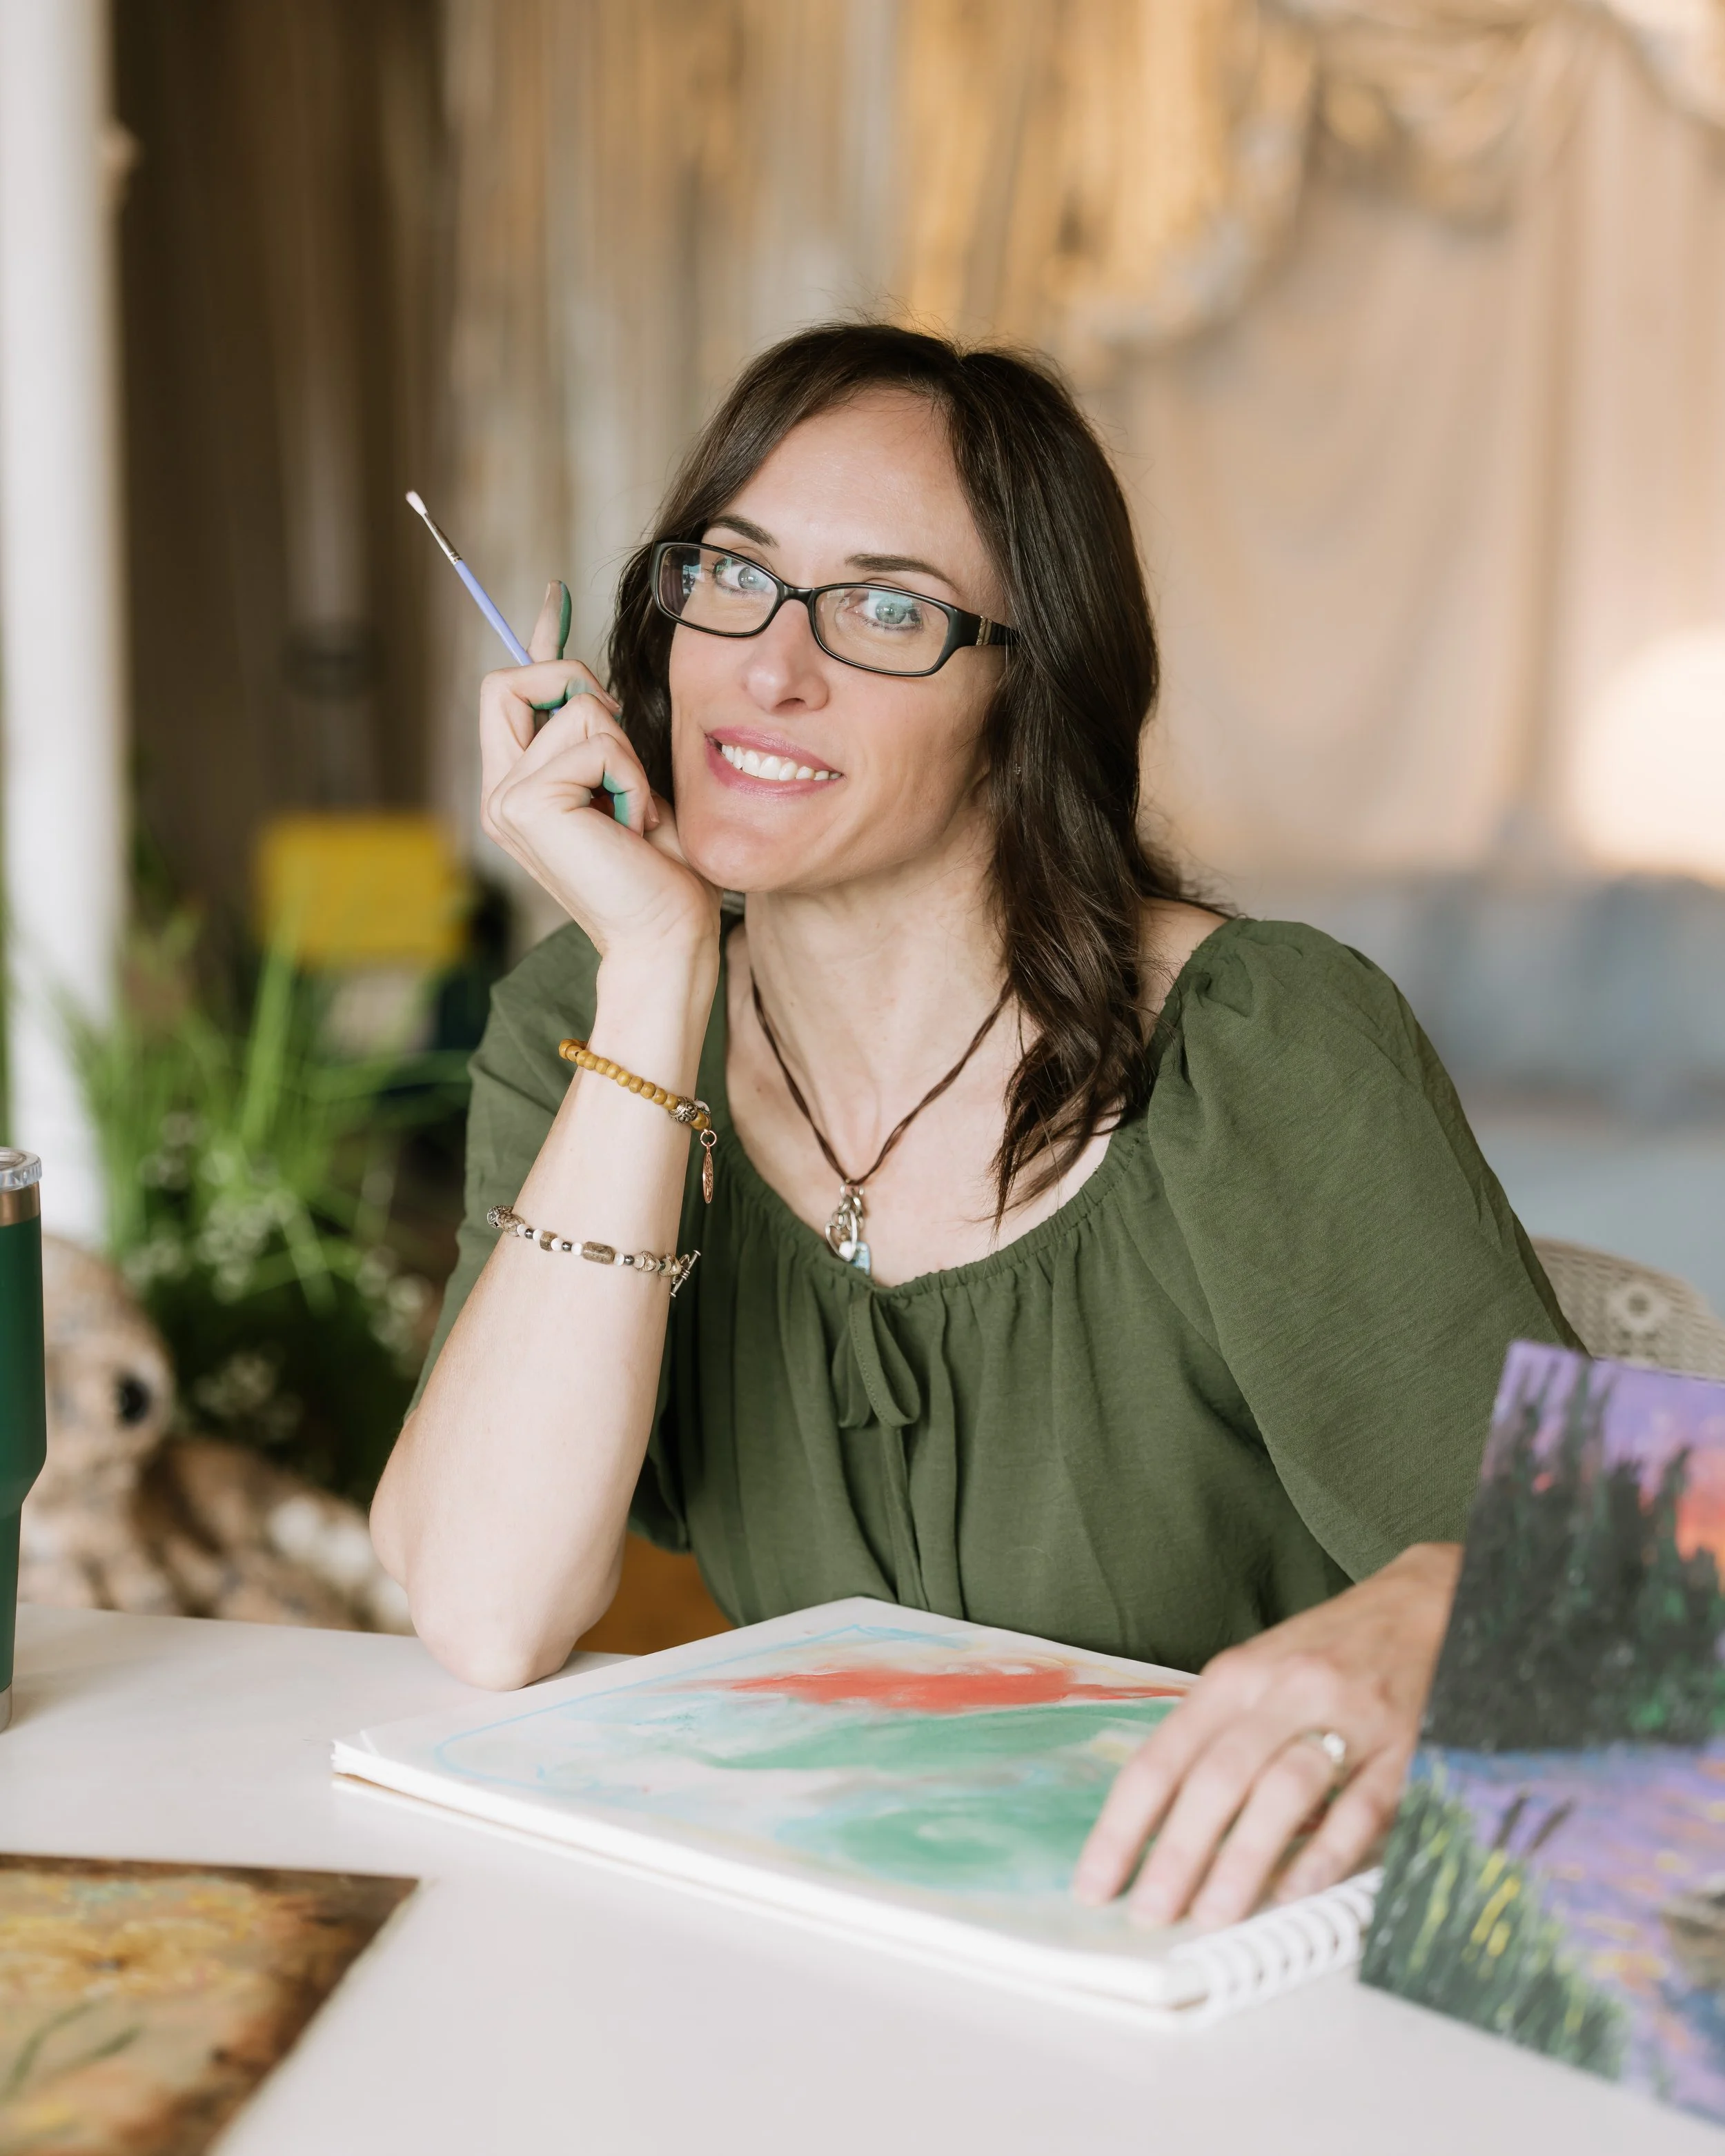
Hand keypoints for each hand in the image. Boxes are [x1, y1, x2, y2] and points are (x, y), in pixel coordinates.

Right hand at [479, 582, 718, 964]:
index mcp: (519, 788)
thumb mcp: (633, 787)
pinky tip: (632, 826)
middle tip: (620, 749)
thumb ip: (605, 738)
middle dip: (575, 687)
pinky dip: (631, 777)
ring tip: (633, 813)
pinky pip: (595, 742)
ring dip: (625, 753)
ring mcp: (505, 799)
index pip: (509, 691)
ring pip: (575, 708)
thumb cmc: (661, 874)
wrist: (666, 937)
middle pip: (511, 680)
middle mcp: (500, 792)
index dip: (535, 640)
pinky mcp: (527, 803)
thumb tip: (594, 680)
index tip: (558, 595)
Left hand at [1073, 1542, 1460, 1927]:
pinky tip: (1298, 1889)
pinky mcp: (1404, 1746)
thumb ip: (1216, 1738)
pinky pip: (1361, 1805)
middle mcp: (1284, 1692)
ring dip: (1245, 1858)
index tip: (1097, 1880)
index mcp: (1237, 1678)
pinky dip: (1328, 1850)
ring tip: (1214, 1914)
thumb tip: (1159, 1825)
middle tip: (1151, 1911)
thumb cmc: (1329, 1652)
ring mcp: (1347, 1717)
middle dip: (1178, 1852)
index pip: (1164, 1757)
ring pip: (1285, 1790)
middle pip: (1218, 1776)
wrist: (1427, 1602)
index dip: (1124, 1824)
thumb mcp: (1258, 1674)